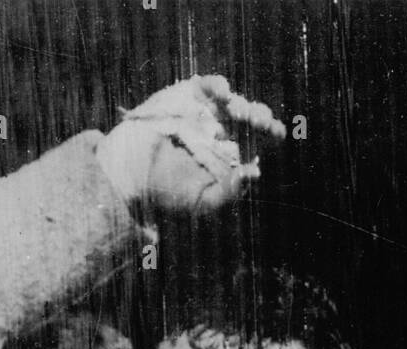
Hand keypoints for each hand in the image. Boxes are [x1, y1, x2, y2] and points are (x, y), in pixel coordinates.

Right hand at [97, 74, 285, 214]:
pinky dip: (217, 86)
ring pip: (234, 101)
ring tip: (239, 112)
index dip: (271, 134)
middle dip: (260, 117)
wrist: (131, 176)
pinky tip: (223, 93)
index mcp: (233, 157)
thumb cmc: (167, 194)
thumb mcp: (202, 204)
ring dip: (241, 104)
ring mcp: (207, 113)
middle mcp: (224, 133)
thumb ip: (229, 194)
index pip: (260, 142)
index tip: (276, 132)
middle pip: (252, 118)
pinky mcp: (189, 97)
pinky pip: (209, 86)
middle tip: (260, 122)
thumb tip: (255, 174)